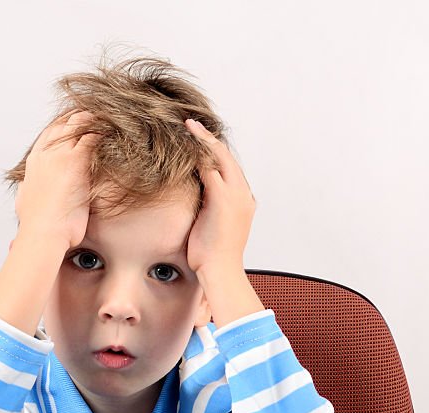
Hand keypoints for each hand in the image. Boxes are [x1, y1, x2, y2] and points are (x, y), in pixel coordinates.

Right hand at [14, 110, 100, 249]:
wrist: (42, 233)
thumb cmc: (37, 225)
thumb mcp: (25, 200)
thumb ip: (28, 188)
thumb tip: (26, 187)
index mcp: (35, 161)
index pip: (51, 133)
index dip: (66, 127)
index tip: (79, 127)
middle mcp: (46, 153)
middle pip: (65, 124)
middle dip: (82, 120)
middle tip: (100, 121)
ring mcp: (61, 155)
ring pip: (79, 124)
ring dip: (95, 123)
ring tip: (112, 123)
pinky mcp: (77, 161)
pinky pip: (93, 136)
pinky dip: (104, 133)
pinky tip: (117, 133)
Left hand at [183, 119, 255, 276]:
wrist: (220, 272)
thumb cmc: (212, 257)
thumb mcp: (211, 226)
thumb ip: (206, 208)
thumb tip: (193, 202)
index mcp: (242, 200)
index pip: (229, 168)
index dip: (214, 152)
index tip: (199, 140)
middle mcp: (243, 193)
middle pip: (226, 156)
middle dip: (208, 138)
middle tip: (191, 123)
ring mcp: (235, 194)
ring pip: (219, 157)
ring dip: (203, 140)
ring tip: (187, 126)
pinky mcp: (223, 197)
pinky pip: (210, 166)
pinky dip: (199, 153)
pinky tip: (186, 143)